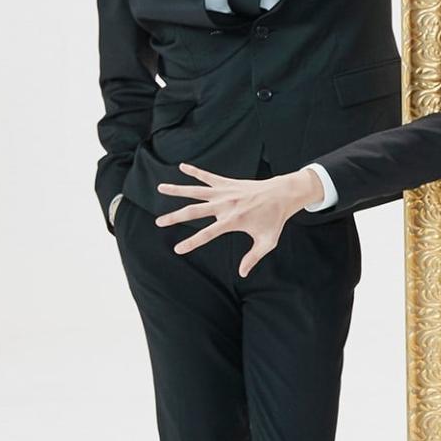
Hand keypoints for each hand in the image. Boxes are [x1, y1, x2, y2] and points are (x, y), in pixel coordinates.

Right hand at [154, 163, 321, 275]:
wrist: (282, 194)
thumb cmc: (275, 220)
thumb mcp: (267, 242)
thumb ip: (253, 257)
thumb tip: (242, 273)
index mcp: (232, 220)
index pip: (207, 234)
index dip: (191, 243)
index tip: (177, 249)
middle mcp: (225, 205)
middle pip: (194, 211)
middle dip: (175, 217)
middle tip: (158, 222)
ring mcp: (224, 192)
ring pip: (195, 190)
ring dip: (177, 189)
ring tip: (160, 187)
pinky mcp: (227, 182)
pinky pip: (207, 176)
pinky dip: (194, 171)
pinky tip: (181, 167)